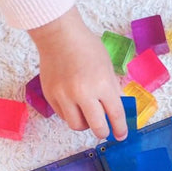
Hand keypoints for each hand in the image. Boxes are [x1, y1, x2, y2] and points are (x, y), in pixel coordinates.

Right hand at [28, 6, 126, 140]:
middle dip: (104, 132)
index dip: (121, 128)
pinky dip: (71, 114)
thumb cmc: (86, 46)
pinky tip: (74, 104)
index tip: (121, 135)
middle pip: (96, 127)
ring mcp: (64, 95)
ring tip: (88, 114)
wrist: (58, 35)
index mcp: (102, 84)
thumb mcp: (108, 66)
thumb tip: (120, 108)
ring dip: (85, 124)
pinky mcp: (50, 95)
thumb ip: (113, 88)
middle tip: (105, 130)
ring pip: (76, 125)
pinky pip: (63, 115)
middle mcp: (82, 93)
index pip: (115, 115)